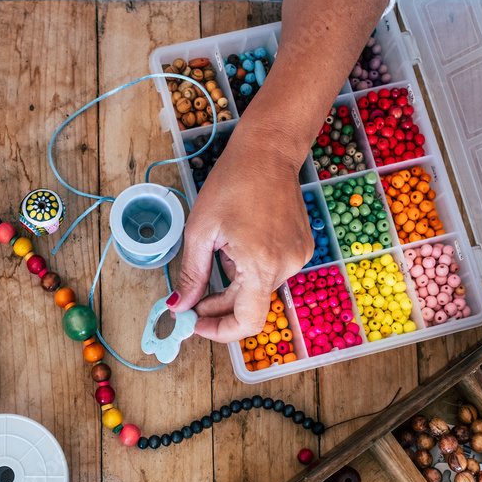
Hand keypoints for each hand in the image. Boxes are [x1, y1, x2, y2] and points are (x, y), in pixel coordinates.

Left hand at [168, 129, 313, 342]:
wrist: (269, 150)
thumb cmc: (233, 182)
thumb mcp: (200, 231)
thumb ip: (191, 275)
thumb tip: (180, 307)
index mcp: (261, 264)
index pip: (248, 322)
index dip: (219, 330)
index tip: (195, 323)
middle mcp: (286, 265)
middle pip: (249, 306)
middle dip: (218, 307)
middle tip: (191, 300)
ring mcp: (298, 258)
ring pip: (258, 290)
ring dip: (233, 284)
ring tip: (221, 251)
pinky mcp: (301, 249)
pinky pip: (270, 273)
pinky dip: (249, 270)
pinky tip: (239, 242)